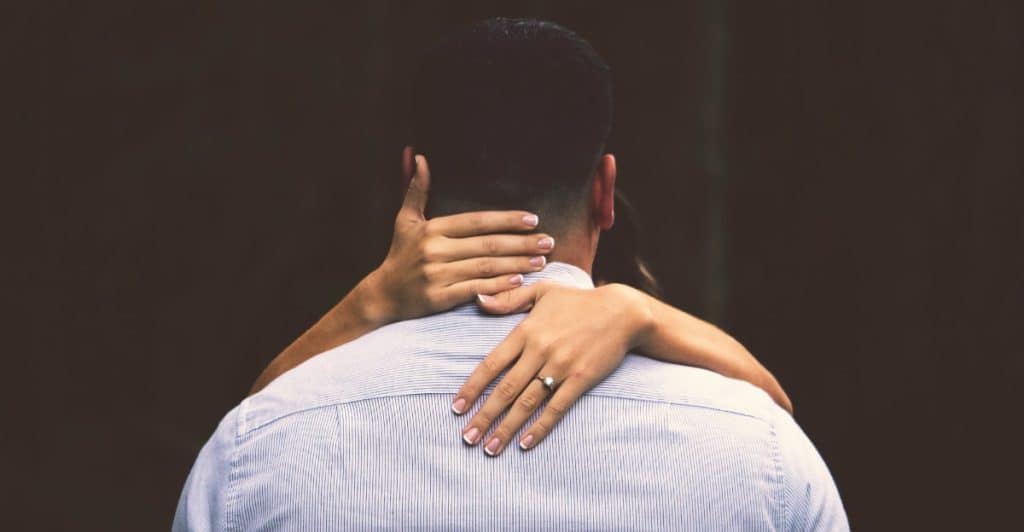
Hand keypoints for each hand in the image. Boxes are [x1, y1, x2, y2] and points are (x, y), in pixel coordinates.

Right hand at [357, 154, 557, 325]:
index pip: (476, 222)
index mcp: (432, 229)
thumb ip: (416, 190)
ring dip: (517, 264)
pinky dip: (498, 285)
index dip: (506, 220)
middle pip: (487, 245)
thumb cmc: (400, 255)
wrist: (383, 295)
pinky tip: (519, 280)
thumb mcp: (405, 220)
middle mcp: (435, 250)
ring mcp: (437, 275)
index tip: (532, 219)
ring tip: (541, 261)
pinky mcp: (439, 298)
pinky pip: (475, 289)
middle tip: (548, 241)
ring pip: (485, 267)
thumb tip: (421, 157)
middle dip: (521, 243)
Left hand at [452, 282, 653, 455]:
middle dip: (483, 416)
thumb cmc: (579, 301)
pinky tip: (526, 443)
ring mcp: (561, 366)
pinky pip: (556, 408)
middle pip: (505, 389)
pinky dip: (540, 427)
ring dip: (506, 428)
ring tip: (490, 448)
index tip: (456, 408)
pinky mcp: (581, 379)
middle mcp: (539, 351)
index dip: (472, 388)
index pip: (491, 364)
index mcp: (526, 331)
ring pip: (527, 403)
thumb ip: (508, 299)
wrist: (622, 311)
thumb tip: (477, 301)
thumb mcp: (542, 291)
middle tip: (466, 437)